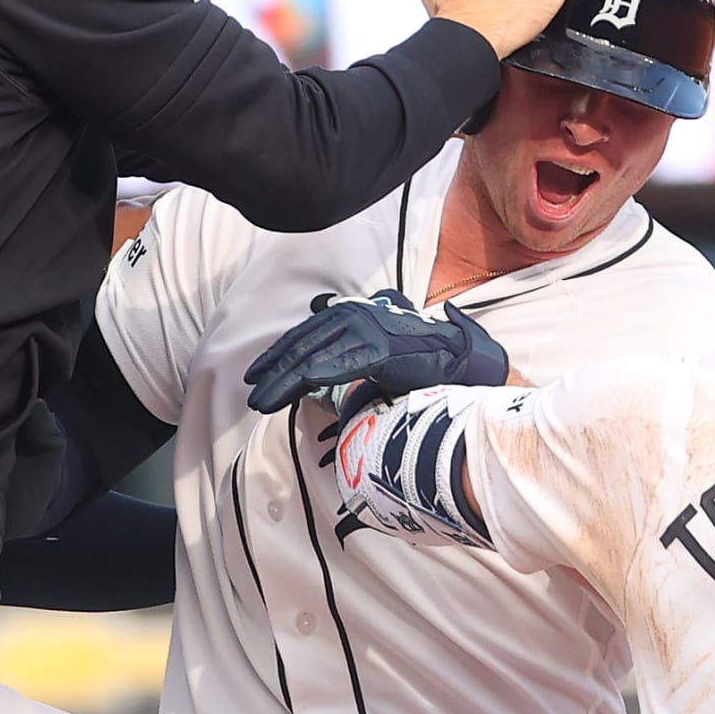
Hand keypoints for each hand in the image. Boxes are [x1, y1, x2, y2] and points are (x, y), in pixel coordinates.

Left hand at [243, 288, 509, 413]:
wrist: (462, 359)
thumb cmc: (424, 360)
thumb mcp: (382, 349)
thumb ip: (354, 349)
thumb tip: (328, 365)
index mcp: (356, 313)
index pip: (308, 332)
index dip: (280, 352)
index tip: (258, 372)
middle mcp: (358, 315)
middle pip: (303, 343)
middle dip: (273, 368)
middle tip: (252, 389)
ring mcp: (367, 330)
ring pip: (312, 356)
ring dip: (282, 381)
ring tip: (261, 400)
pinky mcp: (378, 349)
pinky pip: (334, 366)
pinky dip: (307, 379)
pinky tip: (289, 391)